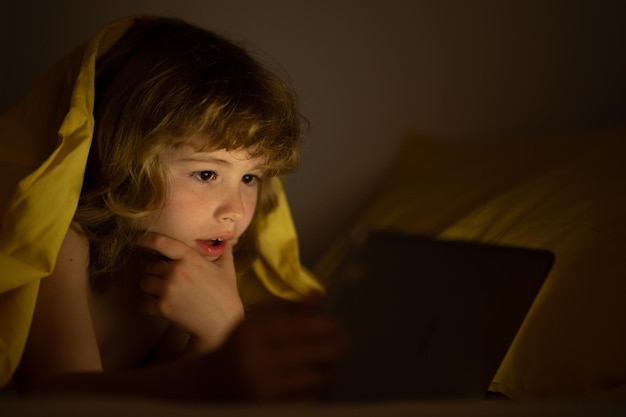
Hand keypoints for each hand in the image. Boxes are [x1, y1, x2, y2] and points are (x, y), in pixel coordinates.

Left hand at [136, 232, 244, 350]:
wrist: (222, 324)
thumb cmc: (226, 295)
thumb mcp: (227, 269)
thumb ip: (224, 251)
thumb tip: (227, 239)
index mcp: (190, 258)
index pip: (161, 242)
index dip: (145, 238)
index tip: (136, 238)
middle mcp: (177, 270)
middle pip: (151, 267)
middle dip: (157, 274)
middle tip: (170, 283)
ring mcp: (168, 289)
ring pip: (145, 283)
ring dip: (152, 289)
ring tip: (167, 295)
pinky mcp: (162, 307)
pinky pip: (144, 304)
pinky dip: (150, 307)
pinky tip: (163, 309)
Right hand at [207, 293, 347, 401]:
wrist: (211, 386)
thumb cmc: (241, 347)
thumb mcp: (257, 322)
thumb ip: (287, 309)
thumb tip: (318, 296)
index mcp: (252, 334)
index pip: (298, 327)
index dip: (324, 326)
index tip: (337, 325)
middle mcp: (256, 362)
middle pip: (309, 353)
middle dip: (333, 348)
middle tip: (344, 343)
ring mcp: (262, 390)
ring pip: (312, 379)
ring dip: (329, 371)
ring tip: (332, 364)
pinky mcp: (269, 409)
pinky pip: (305, 398)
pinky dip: (316, 390)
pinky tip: (317, 382)